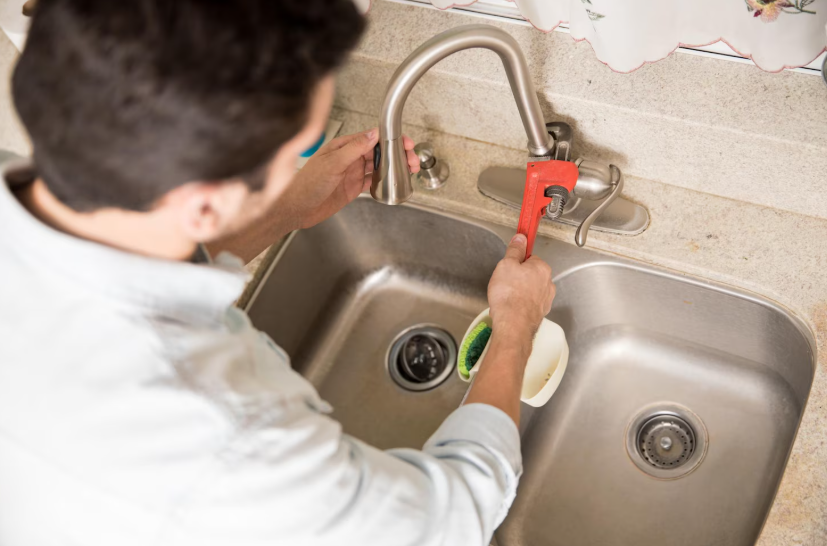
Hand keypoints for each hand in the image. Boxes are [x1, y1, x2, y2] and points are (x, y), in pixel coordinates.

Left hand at [289, 128, 418, 229]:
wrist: (296, 208)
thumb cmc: (306, 184)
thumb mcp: (332, 163)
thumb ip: (354, 149)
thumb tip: (373, 134)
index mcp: (343, 146)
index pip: (371, 138)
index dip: (390, 139)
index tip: (404, 142)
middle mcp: (349, 158)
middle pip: (379, 152)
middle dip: (397, 154)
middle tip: (411, 160)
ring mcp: (351, 173)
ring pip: (378, 166)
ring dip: (394, 167)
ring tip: (408, 170)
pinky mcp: (352, 188)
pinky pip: (372, 182)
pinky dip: (384, 181)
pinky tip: (393, 182)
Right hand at [487, 233, 555, 338]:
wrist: (512, 325)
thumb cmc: (509, 295)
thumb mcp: (506, 264)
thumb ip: (514, 250)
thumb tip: (520, 238)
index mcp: (542, 268)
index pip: (530, 258)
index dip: (516, 262)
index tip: (509, 266)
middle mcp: (548, 284)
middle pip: (530, 275)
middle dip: (517, 278)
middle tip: (504, 283)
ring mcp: (545, 300)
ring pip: (529, 290)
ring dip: (518, 292)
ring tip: (505, 297)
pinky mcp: (539, 313)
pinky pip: (528, 304)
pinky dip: (519, 305)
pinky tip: (509, 308)